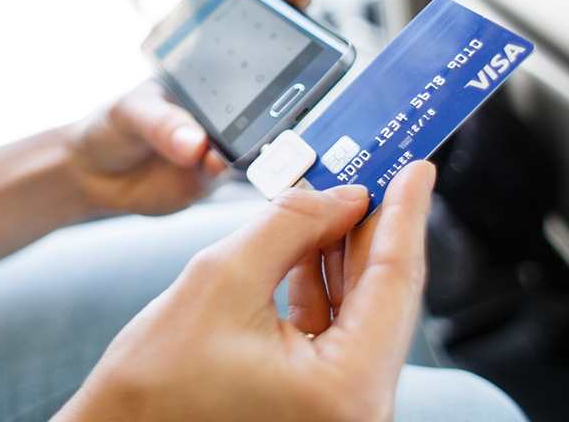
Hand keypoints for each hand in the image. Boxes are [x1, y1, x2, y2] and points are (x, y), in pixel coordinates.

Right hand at [54, 160, 435, 421]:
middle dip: (377, 224)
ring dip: (348, 246)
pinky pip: (337, 322)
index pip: (395, 279)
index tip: (416, 170)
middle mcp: (356, 406)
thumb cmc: (152, 387)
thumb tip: (342, 196)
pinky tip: (314, 238)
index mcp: (344, 390)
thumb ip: (291, 225)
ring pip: (361, 304)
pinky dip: (326, 275)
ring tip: (339, 197)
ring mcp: (339, 404)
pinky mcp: (319, 396)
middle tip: (377, 173)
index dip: (406, 212)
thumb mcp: (223, 278)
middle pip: (384, 291)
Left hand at [68, 0, 310, 214]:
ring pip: (267, 131)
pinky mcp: (218, 175)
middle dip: (303, 72)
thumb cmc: (115, 126)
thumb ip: (161, 122)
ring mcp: (228, 138)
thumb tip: (196, 144)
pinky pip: (236, 171)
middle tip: (316, 65)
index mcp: (210, 72)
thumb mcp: (130, 109)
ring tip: (272, 122)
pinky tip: (216, 162)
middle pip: (277, 83)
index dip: (281, 12)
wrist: (95, 178)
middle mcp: (230, 103)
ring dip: (276, 126)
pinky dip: (232, 166)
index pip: (251, 36)